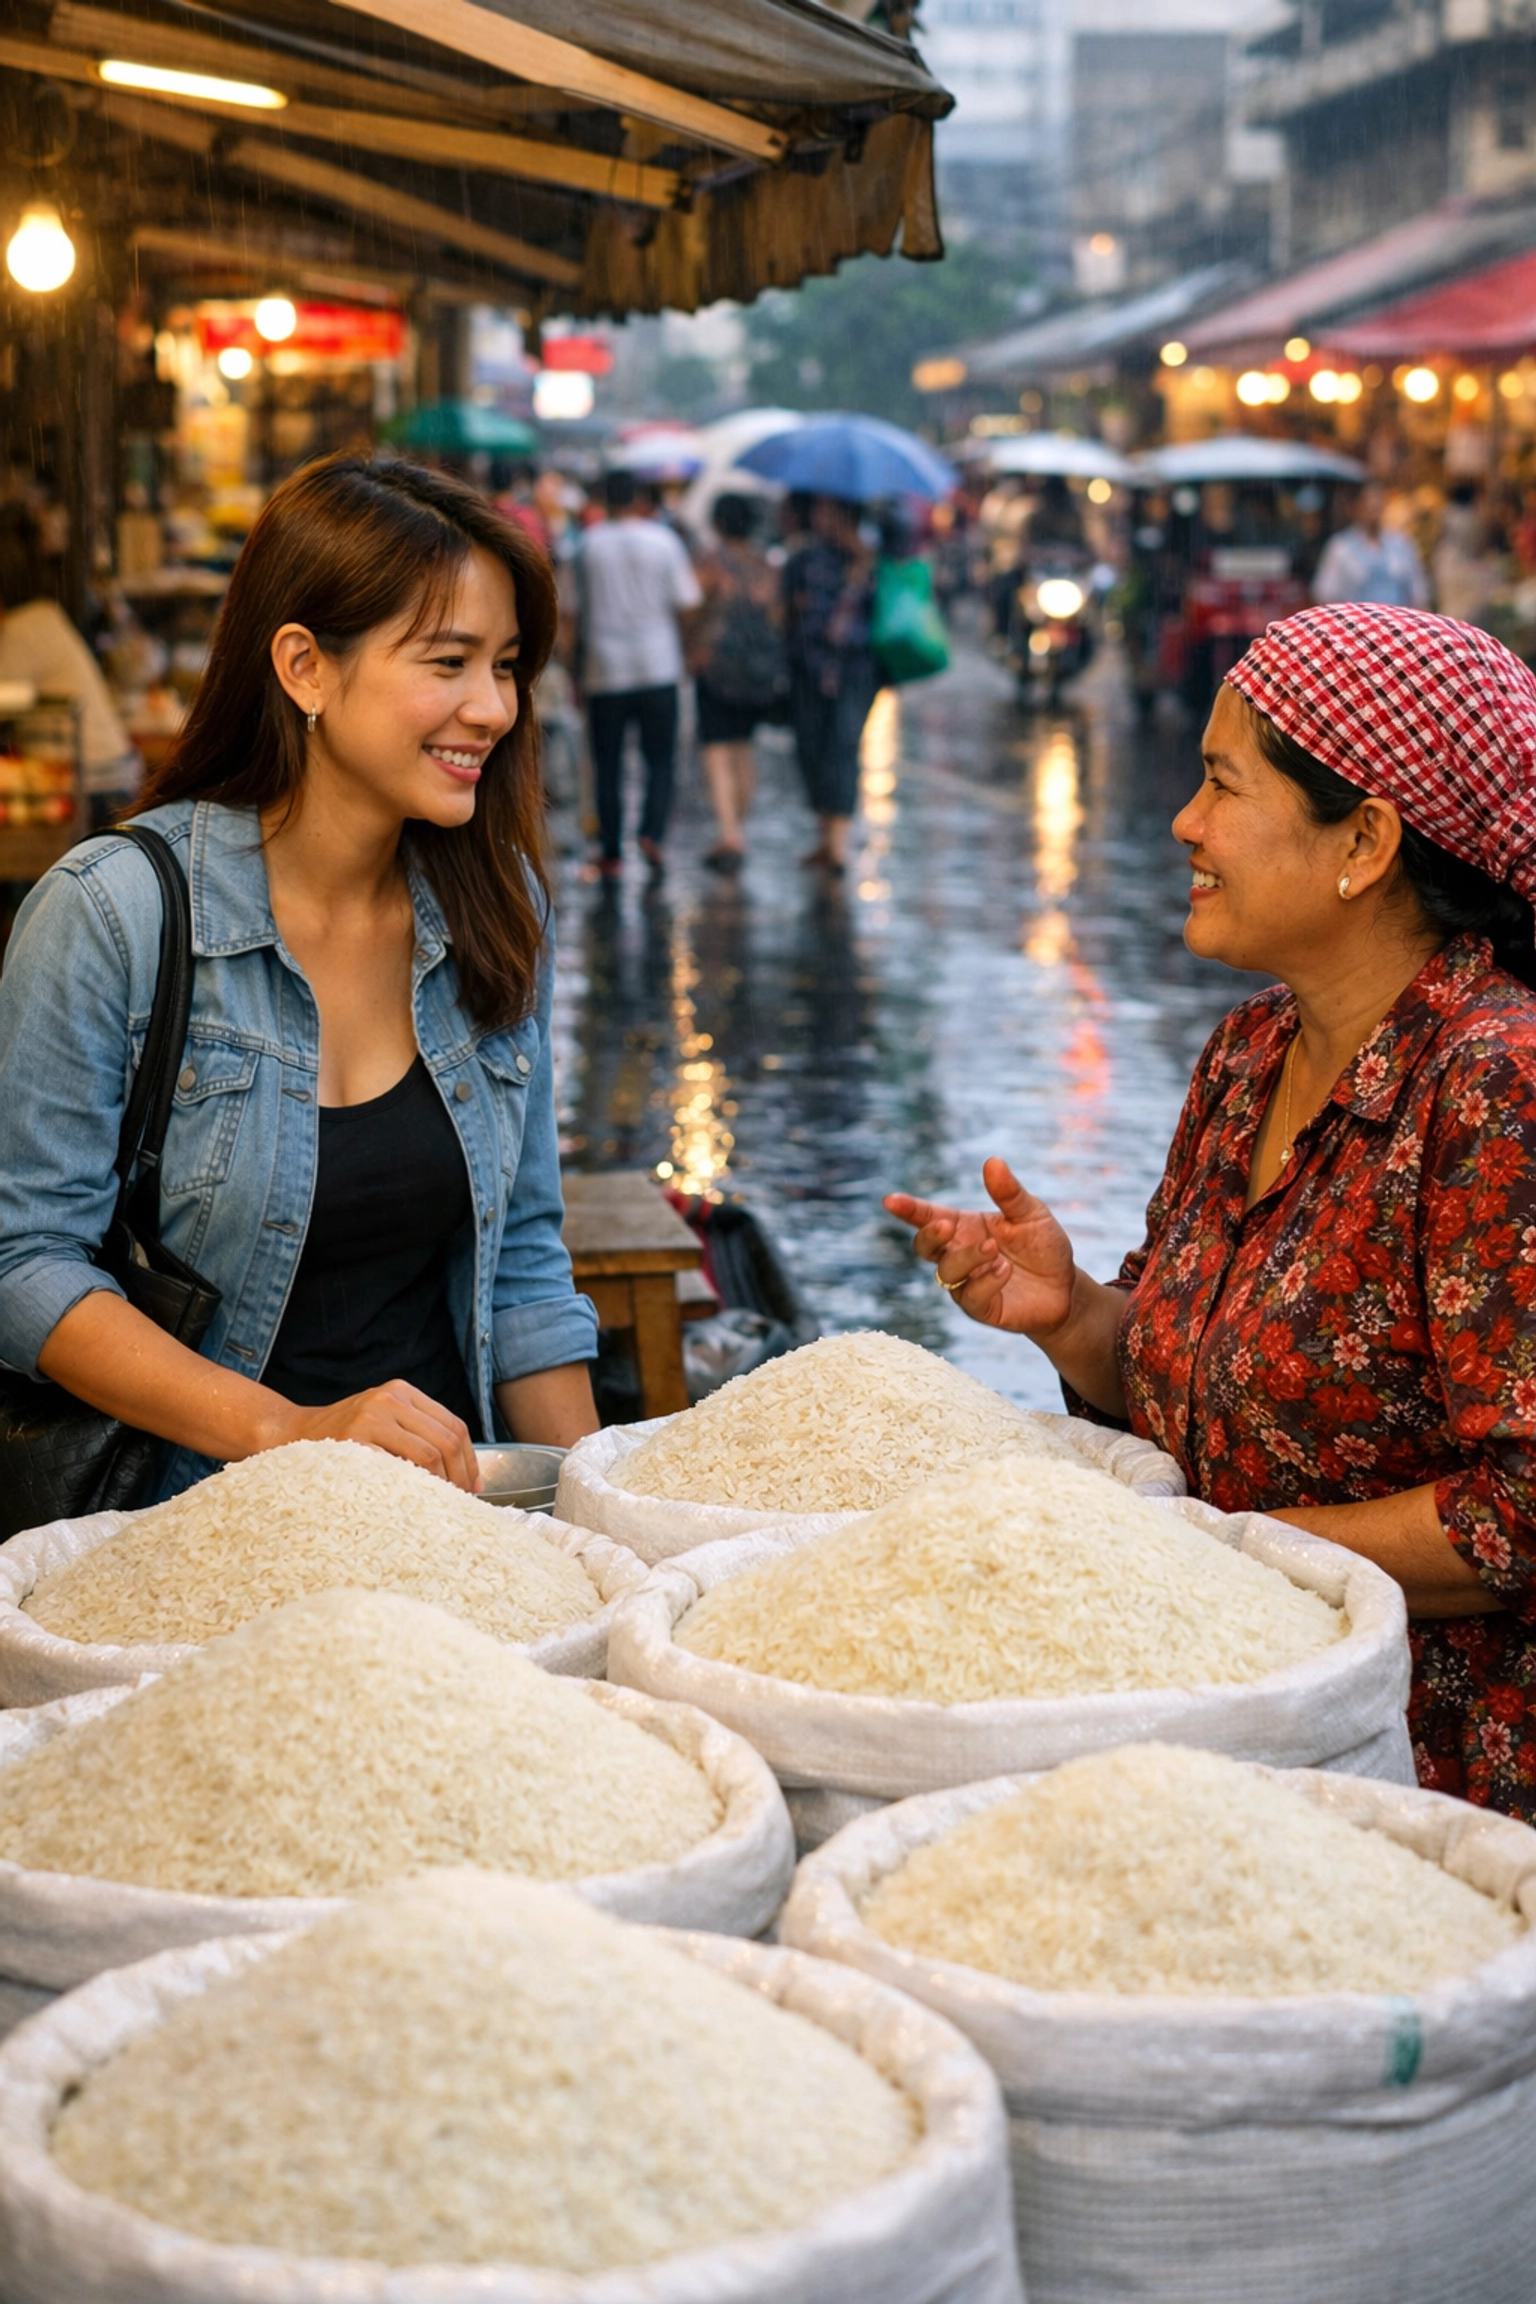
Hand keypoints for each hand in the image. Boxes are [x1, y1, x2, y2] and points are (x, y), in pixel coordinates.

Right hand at [264, 1379, 481, 1491]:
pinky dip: (413, 1486)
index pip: (453, 1425)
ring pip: (427, 1454)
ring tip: (439, 1503)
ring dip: (440, 1483)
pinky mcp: (354, 1439)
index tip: (472, 1485)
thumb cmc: (342, 1435)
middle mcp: (389, 1398)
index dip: (469, 1459)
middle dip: (459, 1475)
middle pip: (445, 1440)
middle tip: (459, 1500)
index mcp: (402, 1391)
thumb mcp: (382, 1418)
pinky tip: (414, 1500)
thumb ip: (416, 1432)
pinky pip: (398, 1467)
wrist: (290, 1434)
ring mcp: (371, 1417)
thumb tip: (463, 1472)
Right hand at [883, 1156, 1077, 1337]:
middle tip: (945, 1225)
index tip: (890, 1200)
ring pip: (947, 1272)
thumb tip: (992, 1162)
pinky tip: (1004, 1270)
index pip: (929, 1216)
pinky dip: (986, 1282)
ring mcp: (967, 1283)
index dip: (909, 1209)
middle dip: (928, 1235)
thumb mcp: (1032, 1213)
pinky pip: (970, 1297)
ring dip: (968, 1258)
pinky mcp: (981, 1308)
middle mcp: (959, 1254)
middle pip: (924, 1247)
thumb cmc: (1043, 1246)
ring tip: (995, 1251)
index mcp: (965, 1227)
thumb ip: (1009, 1193)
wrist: (1066, 1288)